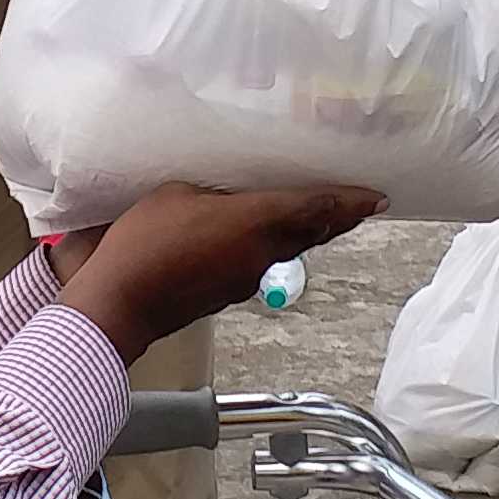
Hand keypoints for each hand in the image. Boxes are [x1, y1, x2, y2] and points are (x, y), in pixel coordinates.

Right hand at [54, 183, 385, 357]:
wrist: (121, 304)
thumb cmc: (146, 241)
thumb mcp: (177, 194)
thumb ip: (214, 194)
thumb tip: (227, 200)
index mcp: (256, 222)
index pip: (315, 209)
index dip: (349, 202)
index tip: (376, 197)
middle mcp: (262, 253)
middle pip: (311, 233)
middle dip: (337, 218)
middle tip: (359, 204)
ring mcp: (246, 277)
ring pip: (286, 249)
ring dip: (302, 231)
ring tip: (310, 212)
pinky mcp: (228, 292)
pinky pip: (258, 261)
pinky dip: (267, 245)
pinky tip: (253, 234)